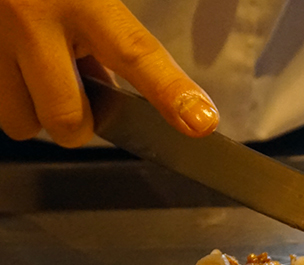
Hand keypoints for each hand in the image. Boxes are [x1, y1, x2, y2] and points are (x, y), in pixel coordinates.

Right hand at [0, 0, 218, 147]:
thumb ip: (111, 38)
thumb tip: (122, 97)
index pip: (135, 52)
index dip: (170, 91)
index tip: (201, 121)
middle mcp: (29, 17)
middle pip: (67, 119)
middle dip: (81, 124)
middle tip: (85, 99)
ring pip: (22, 122)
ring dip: (38, 113)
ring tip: (42, 77)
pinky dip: (13, 98)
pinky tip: (18, 67)